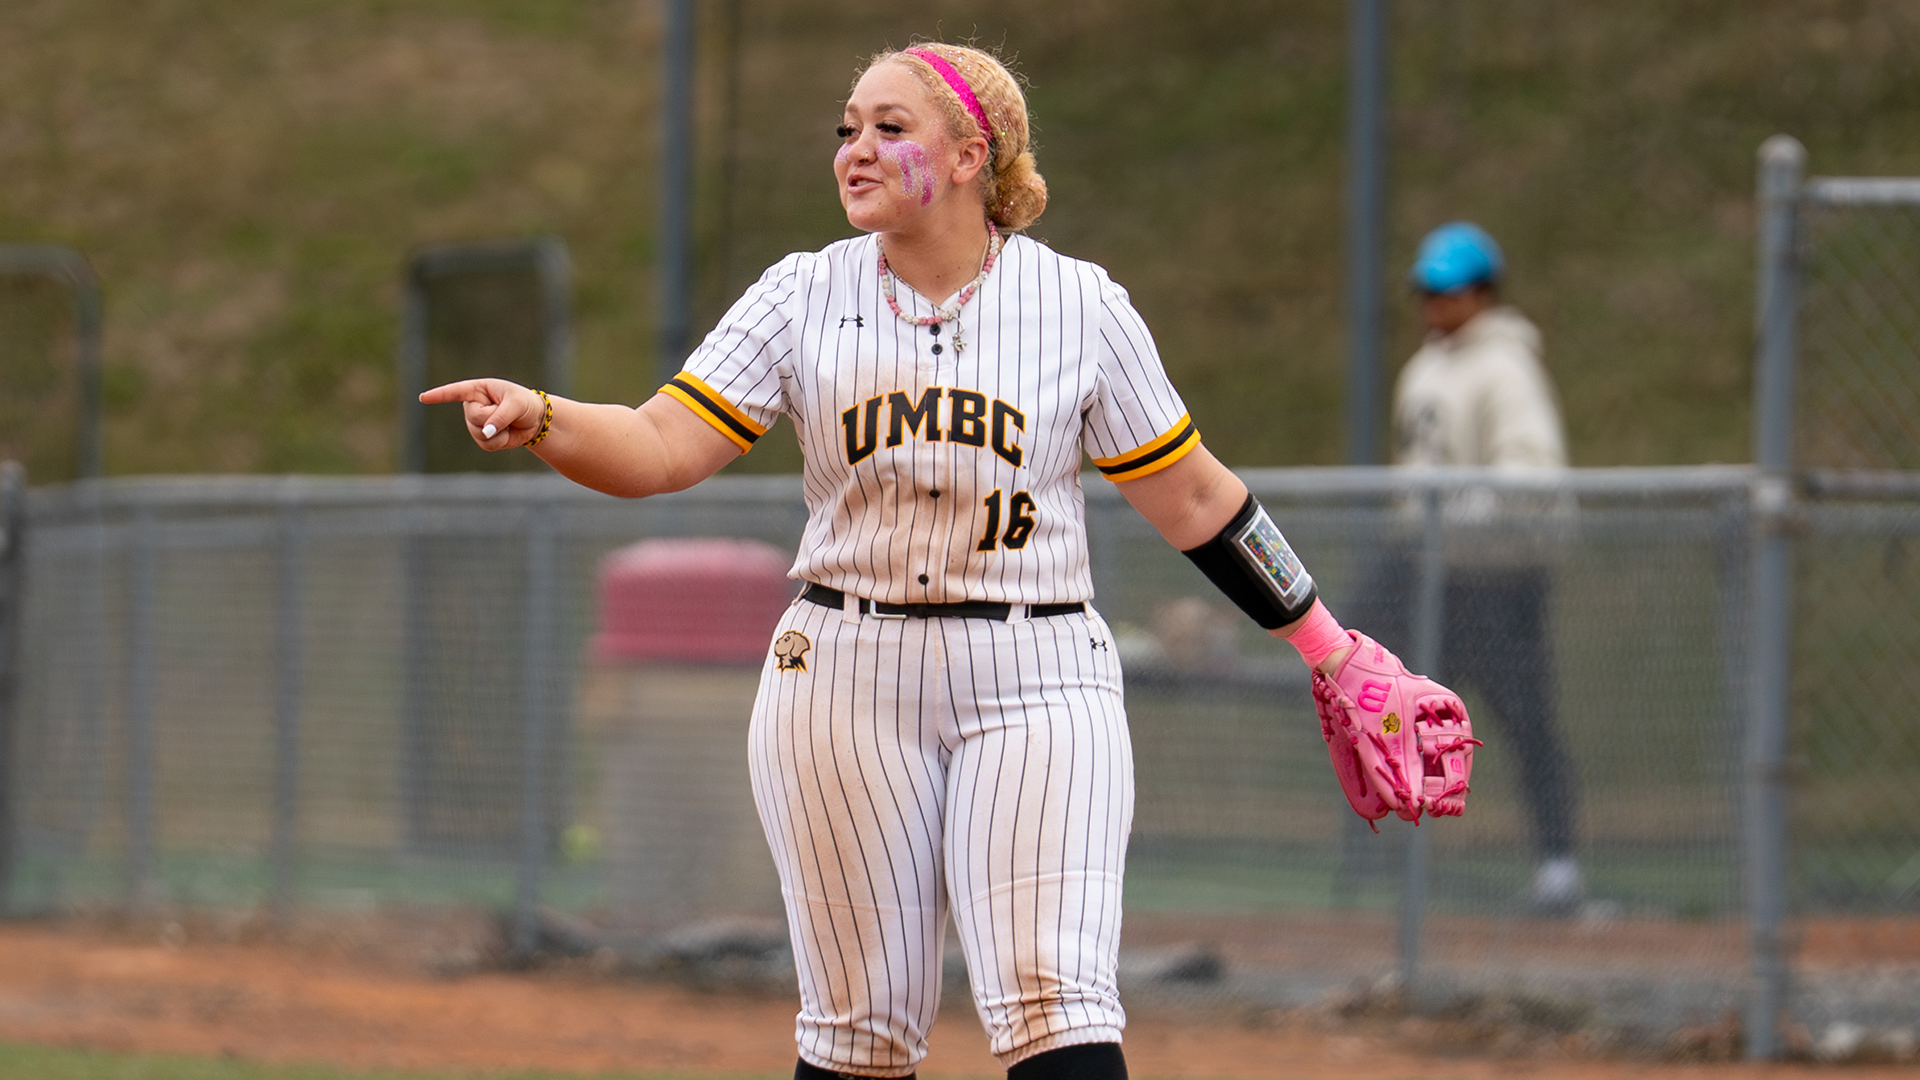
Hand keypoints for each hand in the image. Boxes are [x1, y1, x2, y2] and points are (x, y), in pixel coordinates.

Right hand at [418, 379, 544, 450]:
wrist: (535, 421)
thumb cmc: (525, 404)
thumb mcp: (516, 405)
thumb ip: (500, 416)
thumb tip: (486, 432)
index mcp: (479, 390)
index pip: (456, 392)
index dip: (439, 395)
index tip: (423, 398)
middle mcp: (473, 405)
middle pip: (474, 417)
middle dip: (493, 418)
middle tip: (507, 413)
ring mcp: (476, 423)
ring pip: (478, 433)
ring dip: (497, 432)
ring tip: (508, 423)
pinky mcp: (482, 438)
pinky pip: (486, 445)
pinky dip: (499, 442)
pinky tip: (506, 435)